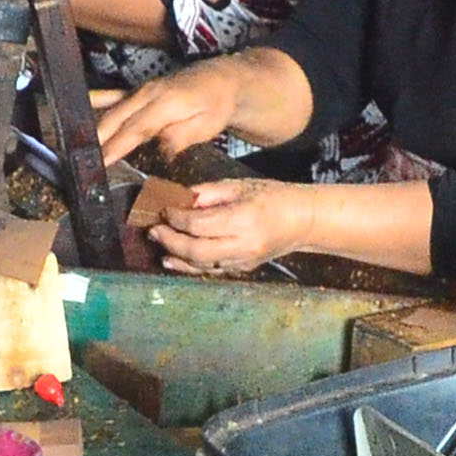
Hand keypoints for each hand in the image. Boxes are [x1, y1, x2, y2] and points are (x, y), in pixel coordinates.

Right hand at [91, 56, 255, 164]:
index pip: (136, 128)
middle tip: (79, 162)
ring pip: (110, 109)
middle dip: (97, 141)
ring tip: (72, 143)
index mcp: (165, 103)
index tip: (101, 162)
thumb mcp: (207, 125)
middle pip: (116, 119)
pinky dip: (95, 101)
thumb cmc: (215, 104)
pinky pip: (112, 96)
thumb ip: (181, 136)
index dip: (117, 145)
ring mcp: (139, 91)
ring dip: (91, 126)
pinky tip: (79, 106)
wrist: (220, 78)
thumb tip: (160, 151)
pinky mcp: (137, 91)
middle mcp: (147, 94)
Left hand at [146, 175, 313, 275]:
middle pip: (196, 250)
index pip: (199, 224)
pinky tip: (175, 261)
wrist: (302, 221)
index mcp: (242, 218)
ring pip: (202, 265)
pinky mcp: (243, 268)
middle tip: (154, 231)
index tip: (163, 210)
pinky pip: (211, 269)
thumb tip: (181, 200)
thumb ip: (209, 193)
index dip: (176, 219)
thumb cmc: (272, 197)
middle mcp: (243, 244)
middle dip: (171, 241)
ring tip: (160, 247)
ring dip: (177, 257)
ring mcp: (243, 260)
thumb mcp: (240, 186)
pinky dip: (190, 266)